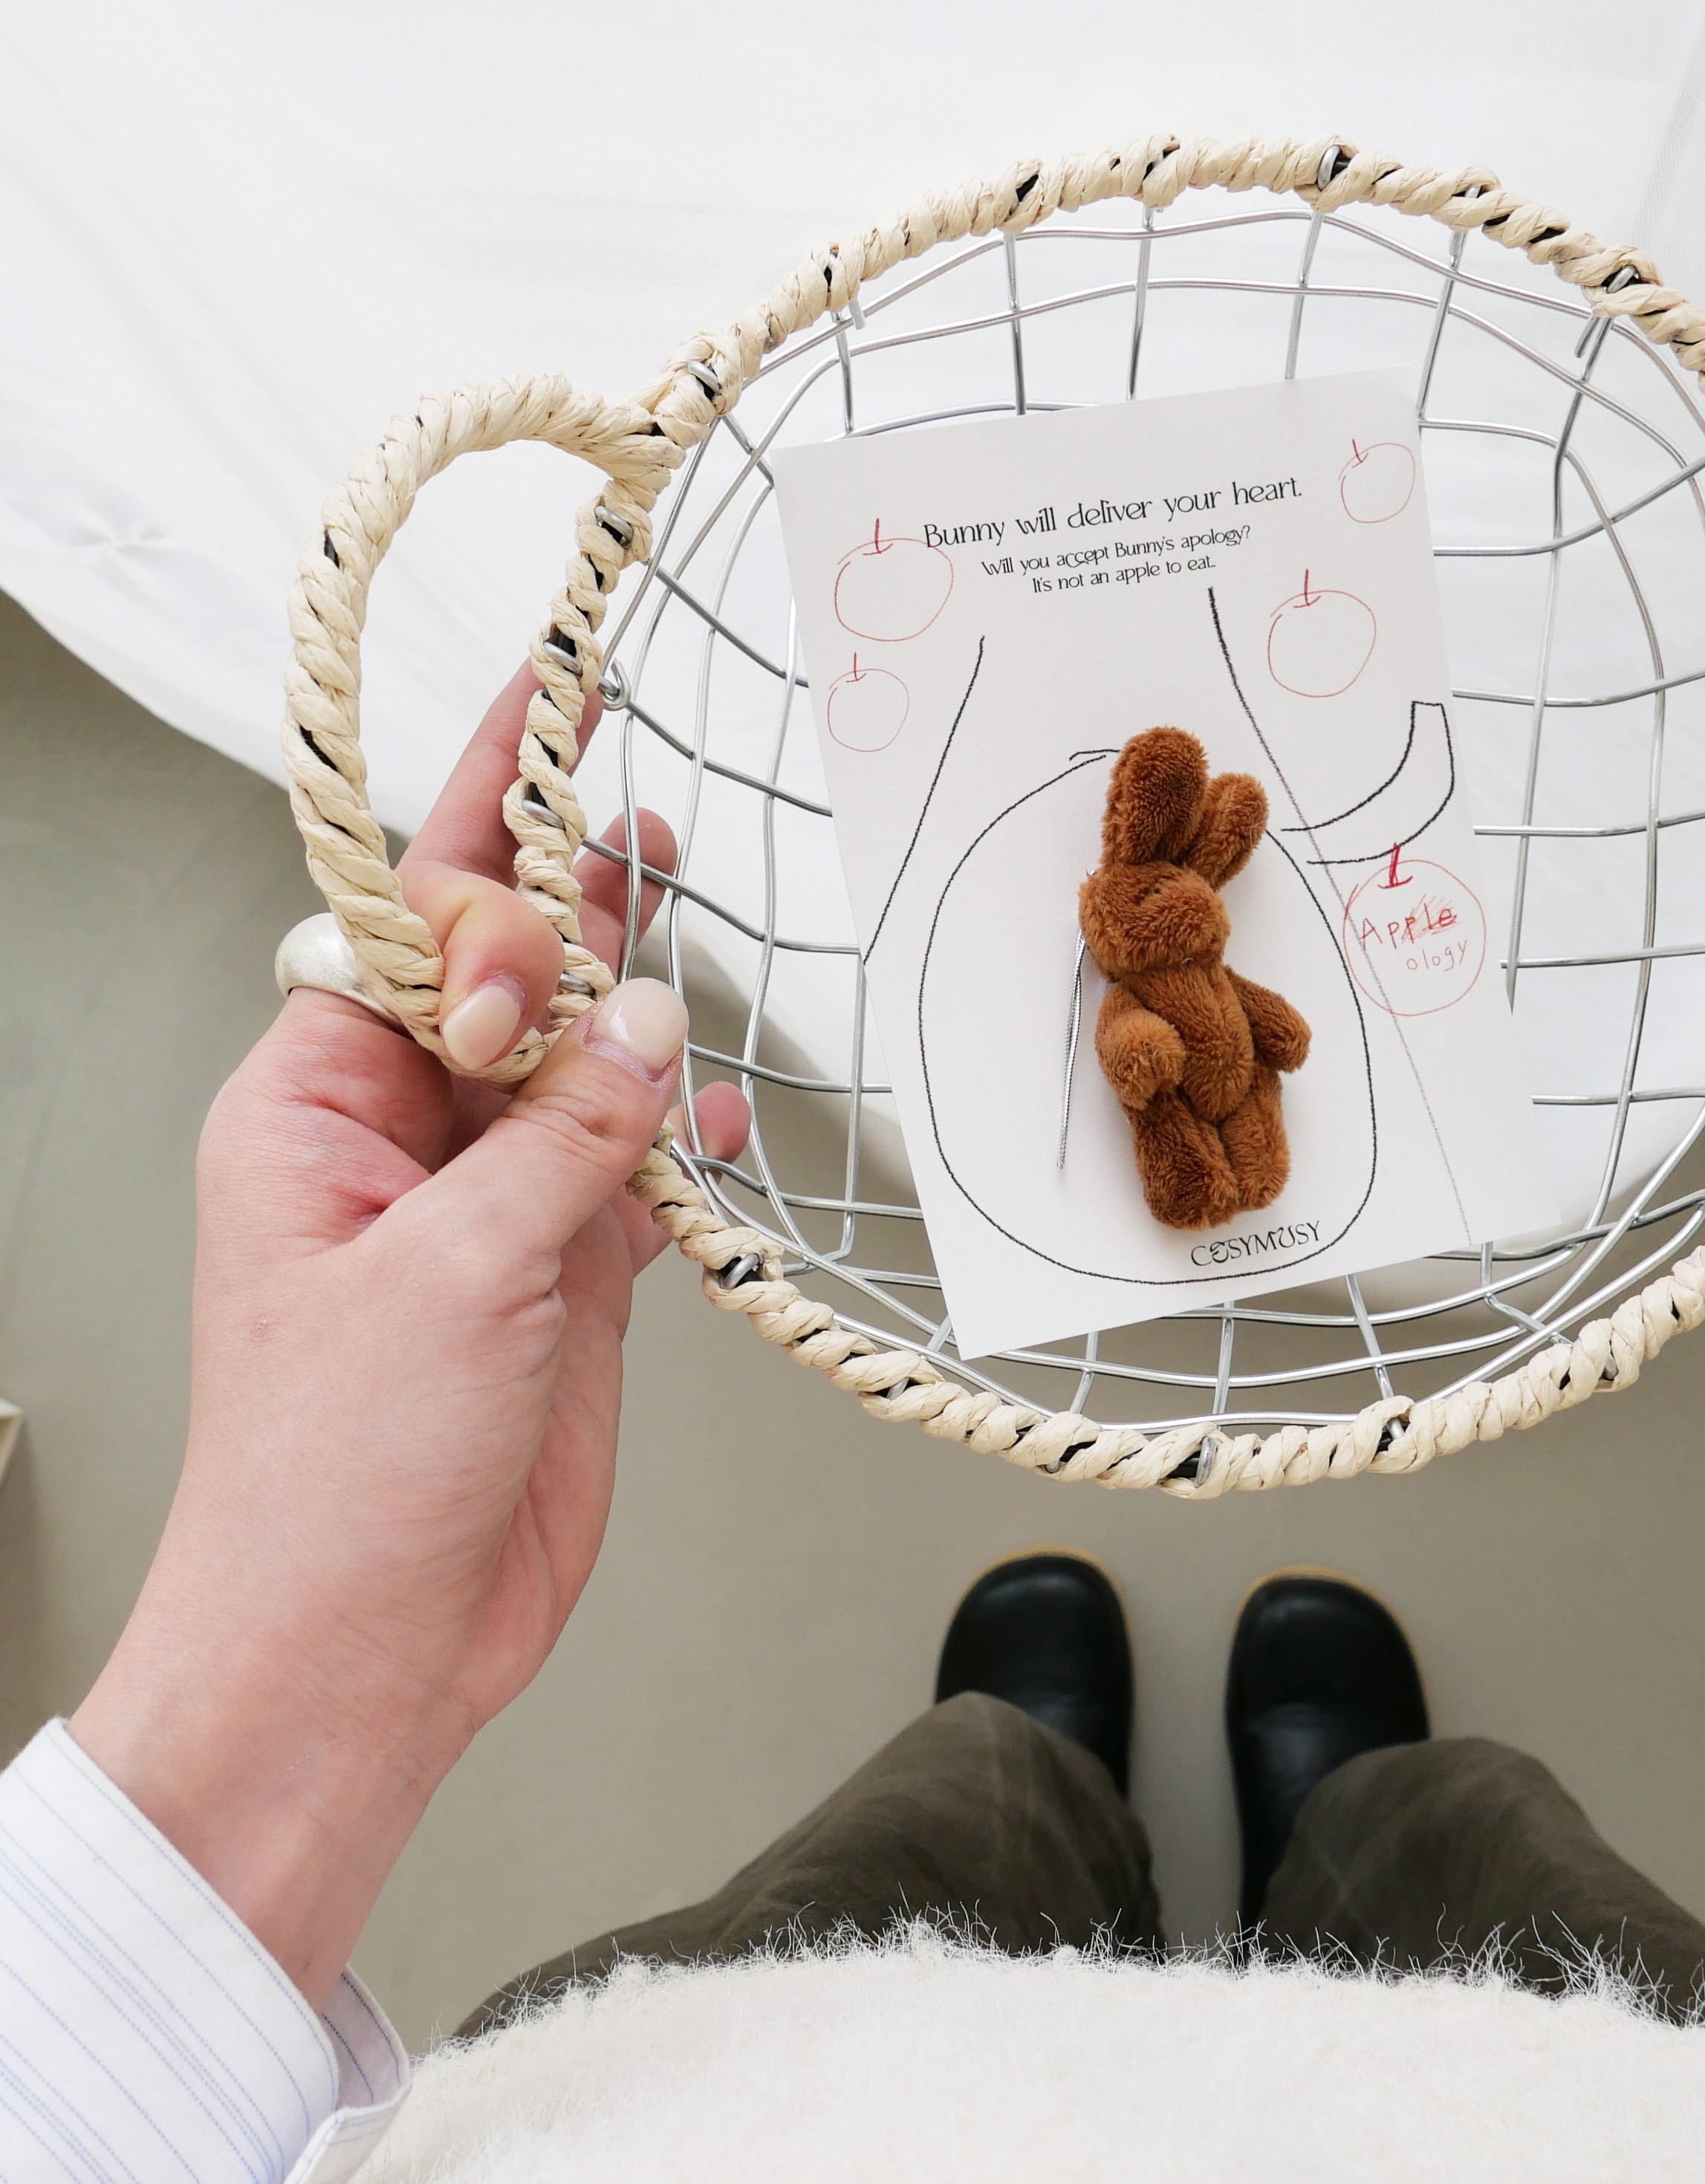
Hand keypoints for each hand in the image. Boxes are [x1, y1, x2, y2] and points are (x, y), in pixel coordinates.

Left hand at [72, 666, 749, 2003]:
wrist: (360, 1658)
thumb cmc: (332, 1481)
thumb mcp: (452, 1280)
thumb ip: (564, 1138)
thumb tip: (654, 1021)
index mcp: (313, 1113)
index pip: (404, 930)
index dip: (481, 827)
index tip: (549, 713)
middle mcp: (395, 1144)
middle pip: (492, 978)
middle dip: (561, 892)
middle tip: (639, 803)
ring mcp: (483, 1210)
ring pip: (572, 1062)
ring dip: (632, 996)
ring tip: (685, 901)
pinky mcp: (557, 1278)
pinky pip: (629, 1165)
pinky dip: (683, 1131)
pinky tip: (724, 1108)